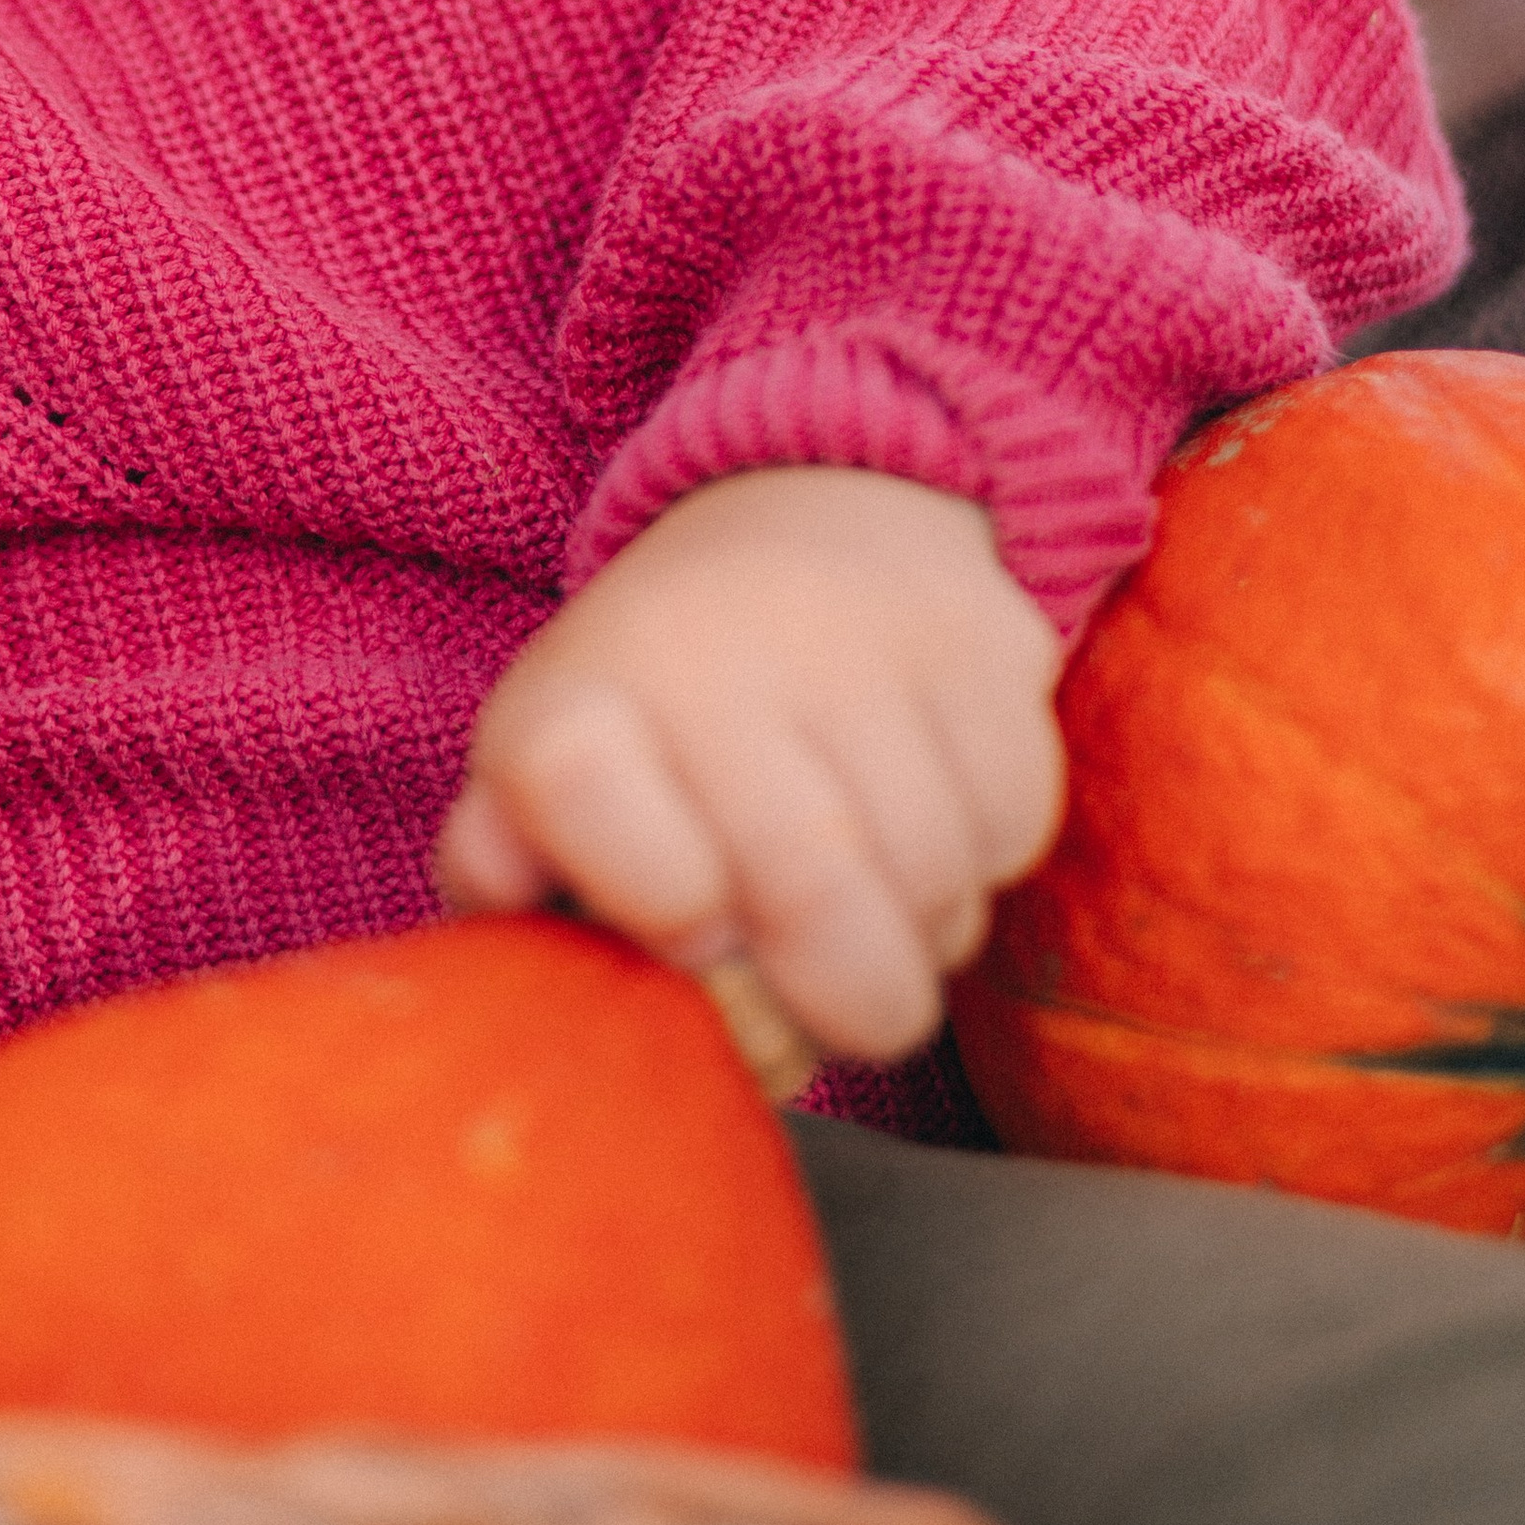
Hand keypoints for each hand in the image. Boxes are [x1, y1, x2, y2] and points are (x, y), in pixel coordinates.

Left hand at [435, 466, 1063, 1059]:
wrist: (810, 516)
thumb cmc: (665, 704)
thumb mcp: (545, 778)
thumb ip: (510, 885)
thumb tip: (540, 979)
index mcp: (577, 698)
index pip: (573, 788)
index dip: (653, 904)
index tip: (696, 930)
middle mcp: (712, 648)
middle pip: (804, 890)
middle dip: (837, 1006)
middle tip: (831, 1008)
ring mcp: (860, 639)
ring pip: (931, 883)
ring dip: (922, 941)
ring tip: (877, 907)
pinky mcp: (983, 642)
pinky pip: (1013, 829)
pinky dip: (989, 865)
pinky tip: (935, 828)